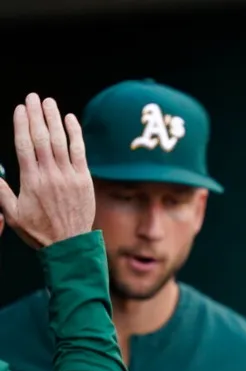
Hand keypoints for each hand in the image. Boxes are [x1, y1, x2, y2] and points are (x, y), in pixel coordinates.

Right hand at [0, 94, 94, 248]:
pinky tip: (71, 119)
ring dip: (54, 119)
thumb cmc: (39, 231)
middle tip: (33, 97)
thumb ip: (1, 192)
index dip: (22, 125)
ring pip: (61, 141)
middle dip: (36, 115)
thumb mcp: (12, 214)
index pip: (24, 145)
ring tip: (49, 102)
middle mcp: (50, 174)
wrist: (69, 244)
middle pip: (42, 138)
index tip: (20, 108)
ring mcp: (69, 176)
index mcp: (31, 181)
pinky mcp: (84, 179)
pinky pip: (80, 152)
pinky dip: (76, 134)